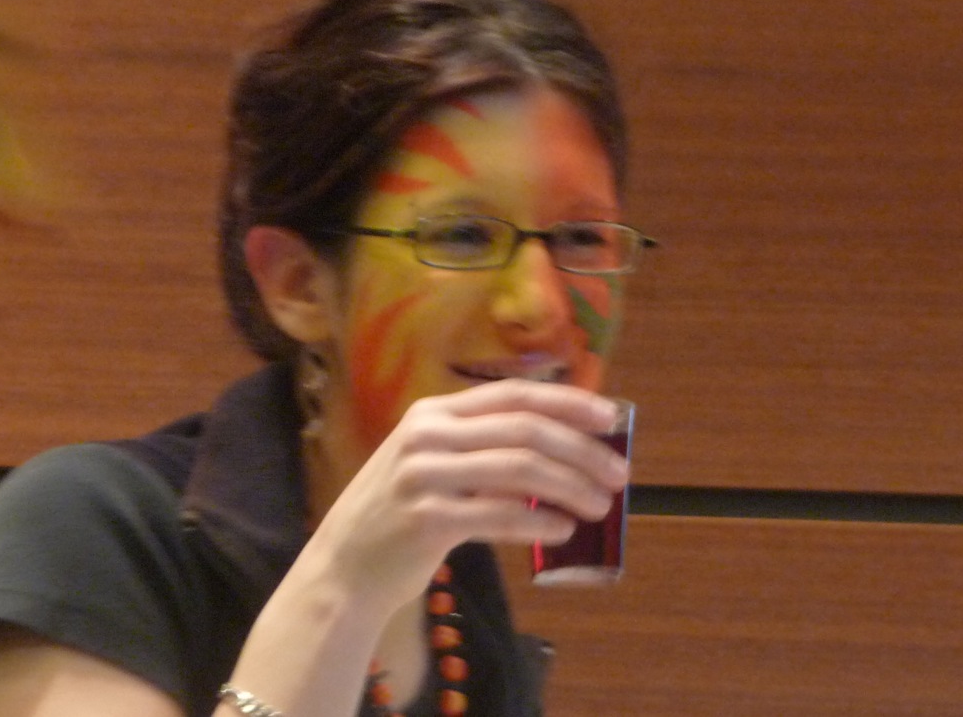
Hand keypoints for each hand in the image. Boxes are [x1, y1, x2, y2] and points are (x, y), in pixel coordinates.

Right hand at [299, 380, 628, 617]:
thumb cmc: (399, 515)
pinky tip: (564, 529)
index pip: (513, 395)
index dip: (568, 402)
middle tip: (618, 475)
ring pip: (520, 468)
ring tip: (600, 507)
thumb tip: (563, 448)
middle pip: (524, 429)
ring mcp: (423, 475)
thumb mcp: (431, 463)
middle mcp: (425, 434)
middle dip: (582, 450)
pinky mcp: (426, 519)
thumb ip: (481, 448)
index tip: (612, 419)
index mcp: (431, 412)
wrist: (344, 566)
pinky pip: (501, 514)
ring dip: (571, 486)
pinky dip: (541, 520)